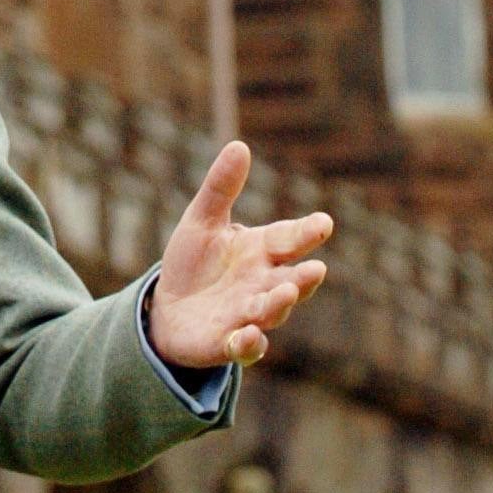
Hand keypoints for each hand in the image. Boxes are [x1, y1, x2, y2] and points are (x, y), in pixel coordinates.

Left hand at [147, 140, 331, 370]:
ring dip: (279, 305)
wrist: (167, 309)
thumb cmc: (194, 262)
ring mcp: (248, 316)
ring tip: (284, 294)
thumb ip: (221, 187)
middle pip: (290, 281)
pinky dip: (249, 344)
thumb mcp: (201, 220)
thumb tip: (240, 145)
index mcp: (260, 251)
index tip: (324, 224)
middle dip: (303, 278)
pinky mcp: (228, 343)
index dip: (307, 233)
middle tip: (316, 269)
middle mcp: (262, 285)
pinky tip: (247, 335)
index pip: (288, 239)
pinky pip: (245, 347)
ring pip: (271, 313)